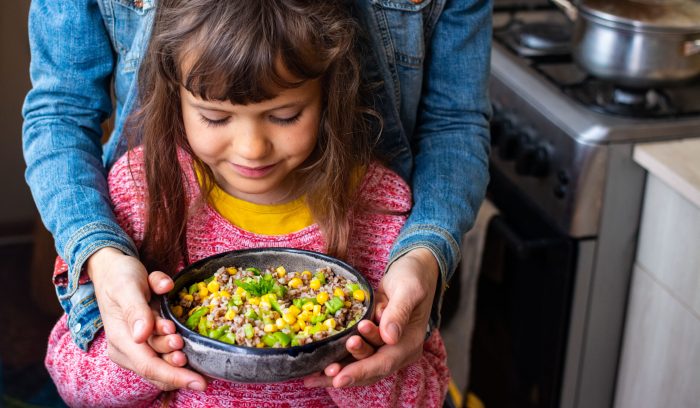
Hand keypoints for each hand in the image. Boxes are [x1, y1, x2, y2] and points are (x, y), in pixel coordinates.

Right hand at [87, 247, 206, 390]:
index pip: (149, 366)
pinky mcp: (147, 340)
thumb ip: (136, 309)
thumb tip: (142, 335)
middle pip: (159, 366)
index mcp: (120, 339)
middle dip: (178, 361)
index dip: (175, 376)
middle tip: (183, 340)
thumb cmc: (119, 277)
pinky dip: (177, 346)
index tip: (200, 382)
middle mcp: (128, 348)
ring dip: (177, 352)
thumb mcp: (126, 287)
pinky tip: (188, 342)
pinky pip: (165, 351)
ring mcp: (138, 345)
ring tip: (181, 337)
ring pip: (164, 360)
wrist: (113, 268)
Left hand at [304, 247, 437, 387]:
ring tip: (314, 374)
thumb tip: (389, 337)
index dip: (361, 371)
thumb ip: (399, 312)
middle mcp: (396, 350)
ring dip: (338, 370)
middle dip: (345, 372)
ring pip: (359, 365)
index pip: (384, 362)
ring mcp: (383, 346)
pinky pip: (353, 353)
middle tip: (325, 369)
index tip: (339, 379)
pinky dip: (337, 359)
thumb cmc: (413, 277)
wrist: (413, 269)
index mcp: (409, 343)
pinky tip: (316, 366)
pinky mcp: (371, 339)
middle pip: (369, 369)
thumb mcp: (409, 289)